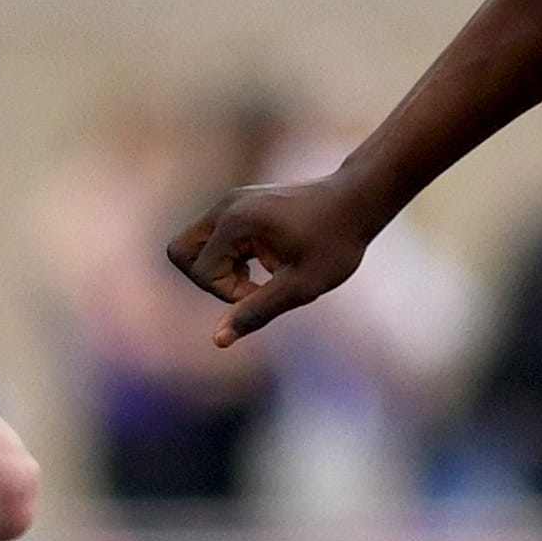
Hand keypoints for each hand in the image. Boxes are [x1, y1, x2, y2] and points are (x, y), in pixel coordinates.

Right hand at [165, 176, 376, 346]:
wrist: (360, 199)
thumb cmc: (337, 242)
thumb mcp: (302, 285)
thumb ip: (258, 311)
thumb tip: (218, 340)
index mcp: (234, 222)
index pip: (201, 271)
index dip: (229, 293)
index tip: (267, 291)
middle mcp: (225, 206)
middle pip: (181, 253)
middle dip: (210, 279)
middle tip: (253, 283)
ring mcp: (231, 201)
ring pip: (197, 245)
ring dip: (224, 268)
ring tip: (269, 269)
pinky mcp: (242, 204)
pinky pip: (216, 237)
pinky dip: (234, 255)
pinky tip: (272, 259)